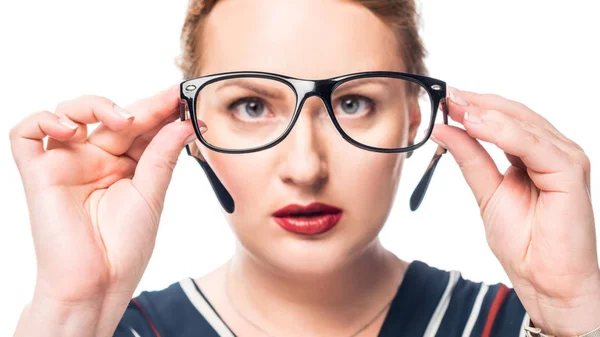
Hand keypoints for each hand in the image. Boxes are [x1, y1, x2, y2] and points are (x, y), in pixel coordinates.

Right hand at [9, 85, 196, 335]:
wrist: (98, 283)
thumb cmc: (125, 246)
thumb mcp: (151, 195)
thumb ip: (162, 156)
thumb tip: (182, 122)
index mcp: (124, 165)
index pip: (140, 127)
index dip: (159, 109)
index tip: (183, 95)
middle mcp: (95, 159)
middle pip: (112, 115)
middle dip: (141, 106)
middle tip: (168, 100)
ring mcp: (67, 162)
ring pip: (70, 112)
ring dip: (96, 105)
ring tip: (123, 120)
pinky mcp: (39, 172)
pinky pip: (26, 134)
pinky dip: (45, 120)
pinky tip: (70, 129)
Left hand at [430, 87, 599, 335]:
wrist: (544, 279)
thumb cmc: (523, 242)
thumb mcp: (486, 191)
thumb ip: (470, 158)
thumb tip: (444, 128)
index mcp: (535, 155)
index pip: (504, 119)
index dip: (473, 107)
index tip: (443, 97)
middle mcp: (554, 151)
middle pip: (514, 114)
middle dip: (477, 103)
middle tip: (445, 95)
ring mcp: (565, 159)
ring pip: (523, 124)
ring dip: (486, 112)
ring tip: (454, 106)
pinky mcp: (570, 172)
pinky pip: (533, 145)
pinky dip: (503, 132)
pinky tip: (475, 124)